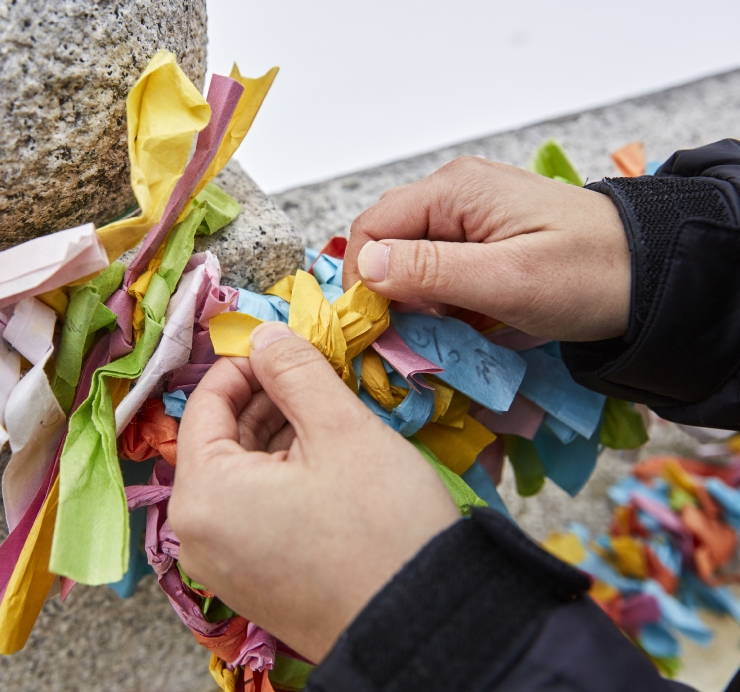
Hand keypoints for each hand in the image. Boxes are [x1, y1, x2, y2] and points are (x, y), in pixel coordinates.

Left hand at [170, 321, 459, 661]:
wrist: (423, 628)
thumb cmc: (381, 526)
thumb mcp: (340, 430)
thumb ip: (295, 371)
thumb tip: (265, 336)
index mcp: (202, 495)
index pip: (204, 403)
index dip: (245, 365)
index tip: (286, 347)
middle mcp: (196, 536)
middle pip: (219, 441)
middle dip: (265, 402)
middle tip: (316, 379)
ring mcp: (221, 566)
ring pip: (238, 476)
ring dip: (277, 439)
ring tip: (329, 421)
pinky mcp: (250, 584)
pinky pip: (251, 513)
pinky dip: (280, 480)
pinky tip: (326, 466)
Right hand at [343, 156, 629, 341]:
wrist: (655, 275)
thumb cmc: (590, 275)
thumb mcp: (506, 280)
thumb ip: (430, 271)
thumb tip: (366, 267)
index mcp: (454, 190)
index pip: (371, 229)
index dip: (362, 279)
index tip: (375, 327)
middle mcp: (454, 192)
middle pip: (386, 241)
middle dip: (386, 291)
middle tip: (408, 335)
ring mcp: (469, 213)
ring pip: (408, 257)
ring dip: (413, 298)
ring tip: (442, 330)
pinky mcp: (483, 236)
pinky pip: (437, 265)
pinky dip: (437, 297)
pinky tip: (459, 320)